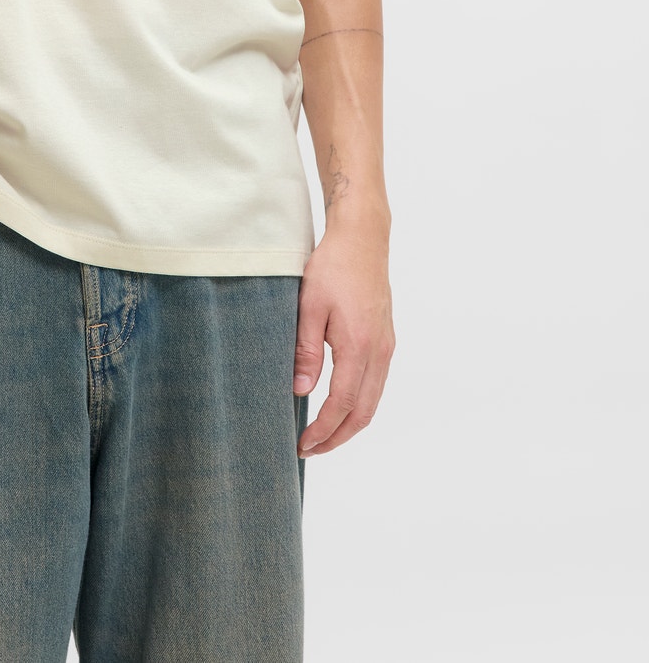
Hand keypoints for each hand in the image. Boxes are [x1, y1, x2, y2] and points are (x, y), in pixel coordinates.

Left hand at [293, 225, 394, 456]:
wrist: (363, 238)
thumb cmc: (333, 267)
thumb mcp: (309, 306)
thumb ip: (306, 350)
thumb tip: (301, 391)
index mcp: (360, 346)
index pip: (343, 404)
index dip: (324, 430)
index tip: (303, 444)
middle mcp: (380, 352)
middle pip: (364, 413)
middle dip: (337, 437)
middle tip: (310, 449)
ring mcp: (386, 346)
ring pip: (373, 401)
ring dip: (349, 423)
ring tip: (322, 434)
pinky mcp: (386, 338)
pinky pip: (376, 383)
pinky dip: (359, 404)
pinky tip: (339, 404)